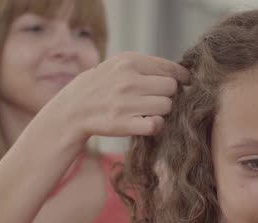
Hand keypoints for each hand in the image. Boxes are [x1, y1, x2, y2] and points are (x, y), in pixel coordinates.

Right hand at [42, 52, 189, 139]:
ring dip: (161, 111)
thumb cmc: (100, 86)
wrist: (72, 110)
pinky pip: (157, 124)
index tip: (185, 83)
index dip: (181, 77)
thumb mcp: (117, 65)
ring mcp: (125, 103)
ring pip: (166, 106)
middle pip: (171, 88)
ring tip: (146, 111)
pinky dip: (155, 126)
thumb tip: (179, 74)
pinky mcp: (123, 124)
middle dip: (167, 95)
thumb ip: (145, 66)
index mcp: (128, 62)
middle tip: (155, 99)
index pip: (170, 68)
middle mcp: (128, 80)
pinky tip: (146, 123)